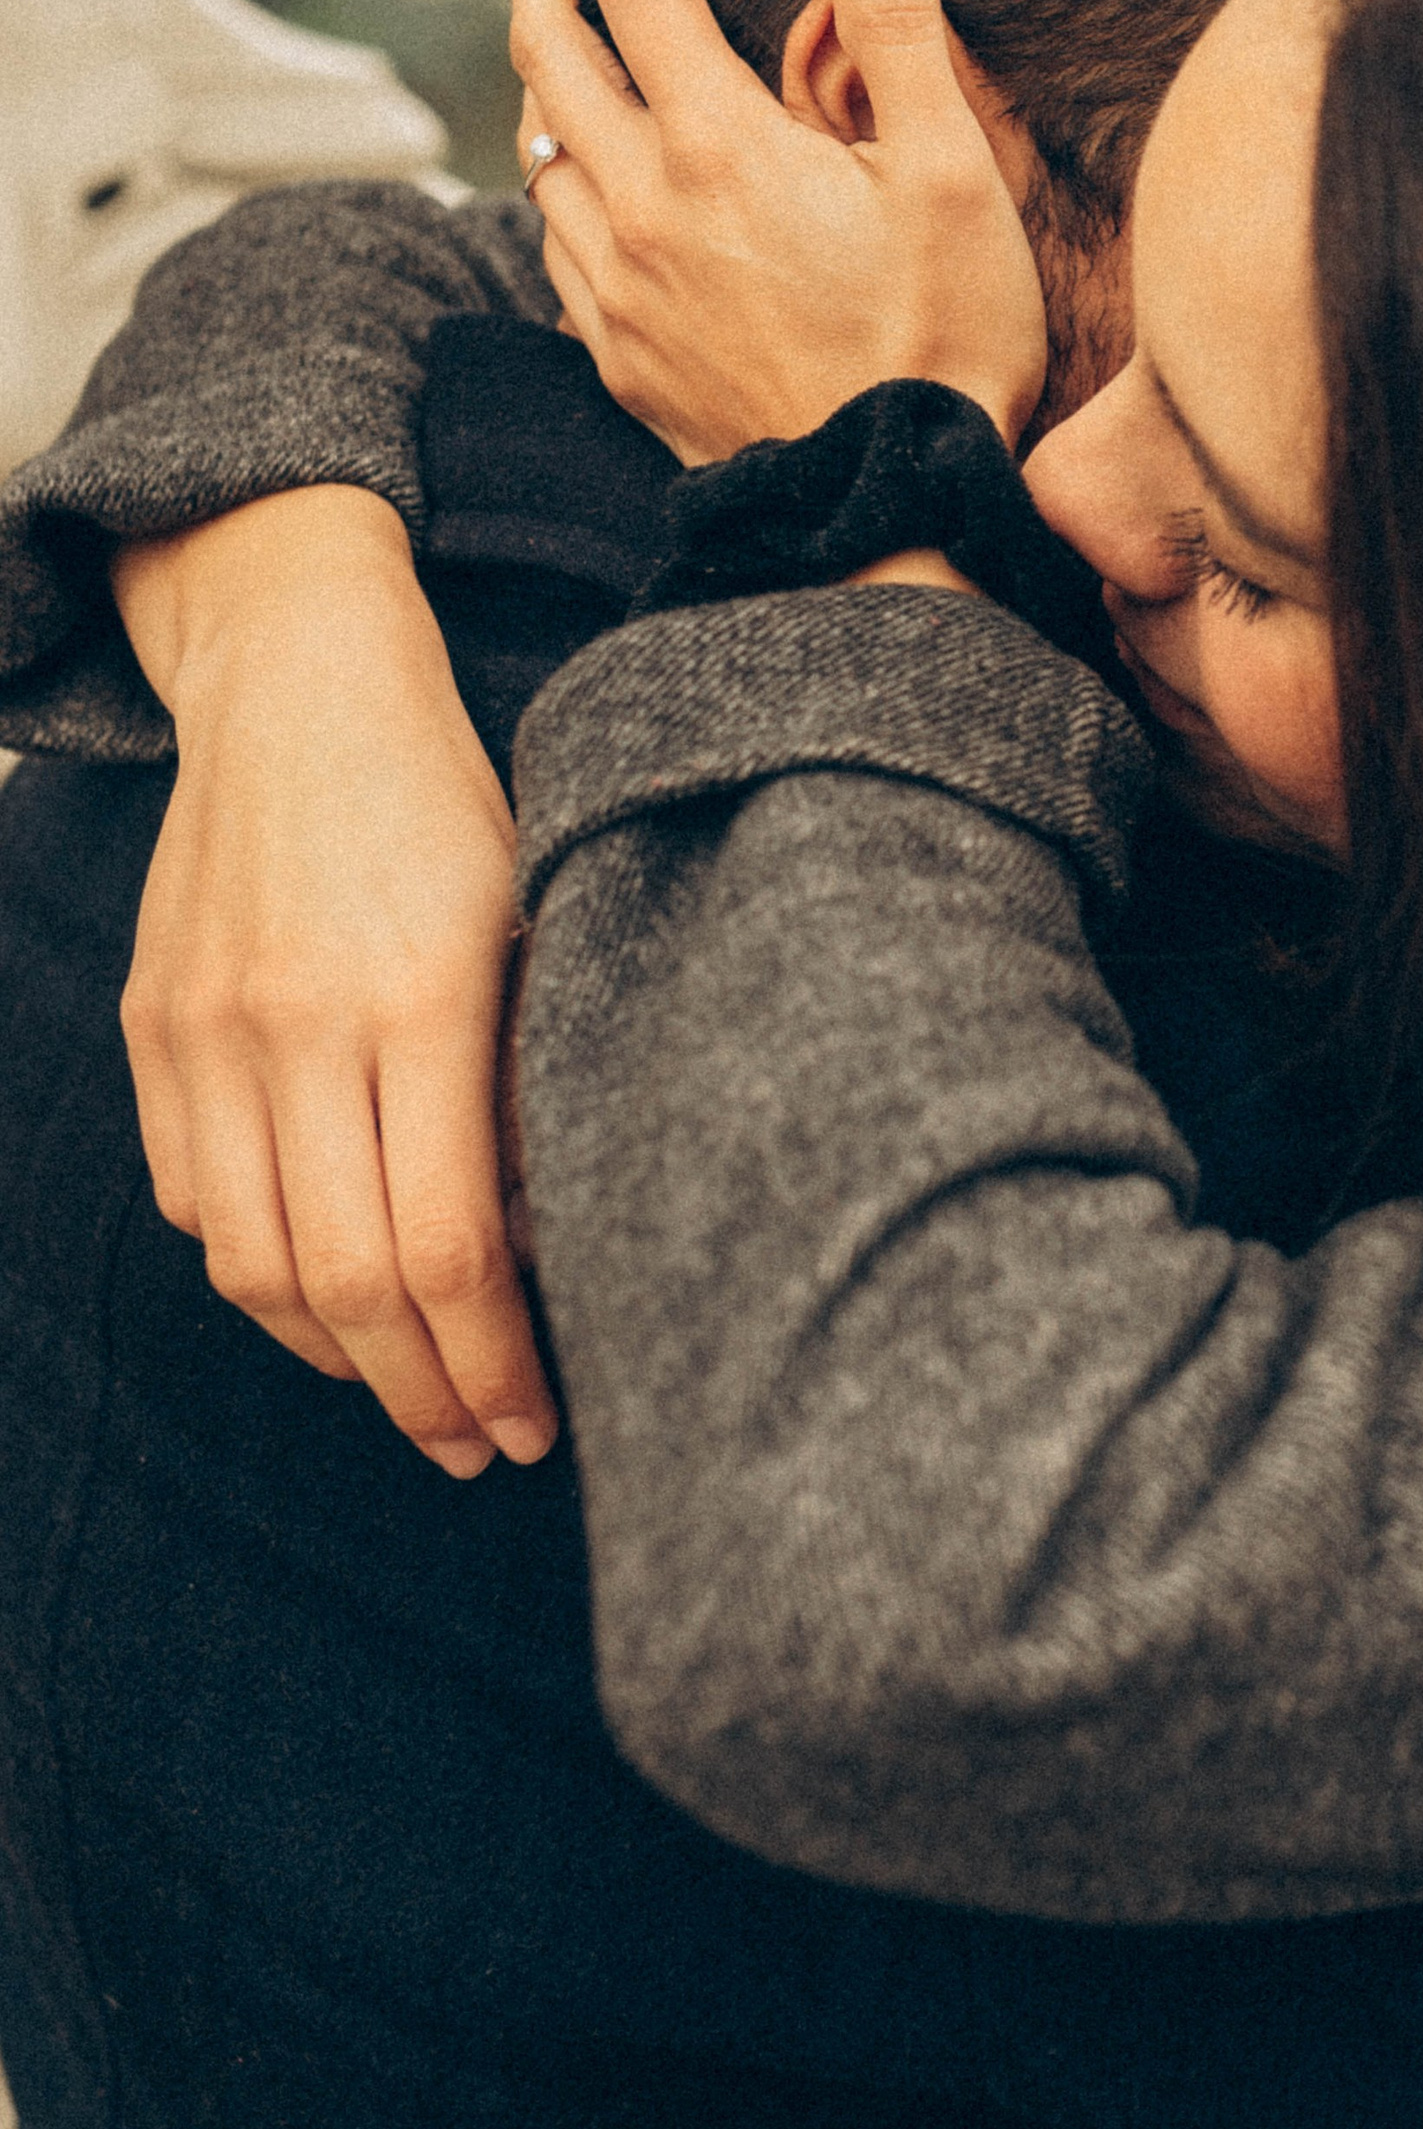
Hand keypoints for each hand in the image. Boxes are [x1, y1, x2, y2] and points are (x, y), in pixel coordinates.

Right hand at [114, 490, 556, 1477]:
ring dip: (338, 1358)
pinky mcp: (155, 1027)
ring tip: (411, 1394)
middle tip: (482, 1448)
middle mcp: (299, 1022)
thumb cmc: (456, 801)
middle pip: (349, 1283)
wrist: (302, 680)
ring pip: (257, 1265)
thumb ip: (534, 1076)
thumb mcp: (535, 917)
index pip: (449, 1247)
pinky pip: (196, 1200)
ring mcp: (210, 1030)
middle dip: (425, 1393)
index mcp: (422, 995)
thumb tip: (561, 1250)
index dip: (492, 1362)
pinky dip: (260, 1277)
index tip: (537, 1424)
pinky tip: (326, 1301)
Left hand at [510, 0, 1049, 462]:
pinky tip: (596, 180)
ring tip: (574, 39)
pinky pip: (556, 243)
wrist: (886, 512)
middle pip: (542, 48)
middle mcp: (640, 207)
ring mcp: (617, 289)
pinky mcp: (619, 356)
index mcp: (717, 145)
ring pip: (538, 150)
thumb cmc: (941, 347)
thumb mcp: (953, 177)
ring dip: (545, 77)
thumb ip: (900, 33)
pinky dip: (563, 182)